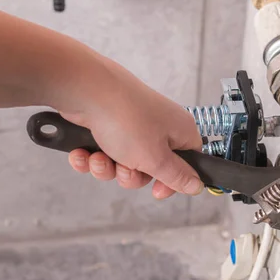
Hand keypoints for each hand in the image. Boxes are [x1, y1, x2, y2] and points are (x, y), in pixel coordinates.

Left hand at [62, 60, 202, 198]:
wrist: (84, 88)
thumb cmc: (126, 119)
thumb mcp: (156, 159)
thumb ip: (177, 177)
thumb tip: (197, 186)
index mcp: (180, 131)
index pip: (188, 163)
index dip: (173, 181)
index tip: (157, 191)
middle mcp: (159, 126)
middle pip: (152, 168)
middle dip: (131, 176)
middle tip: (124, 168)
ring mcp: (133, 124)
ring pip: (124, 162)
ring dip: (108, 168)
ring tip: (98, 158)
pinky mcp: (108, 123)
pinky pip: (104, 151)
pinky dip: (92, 157)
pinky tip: (82, 153)